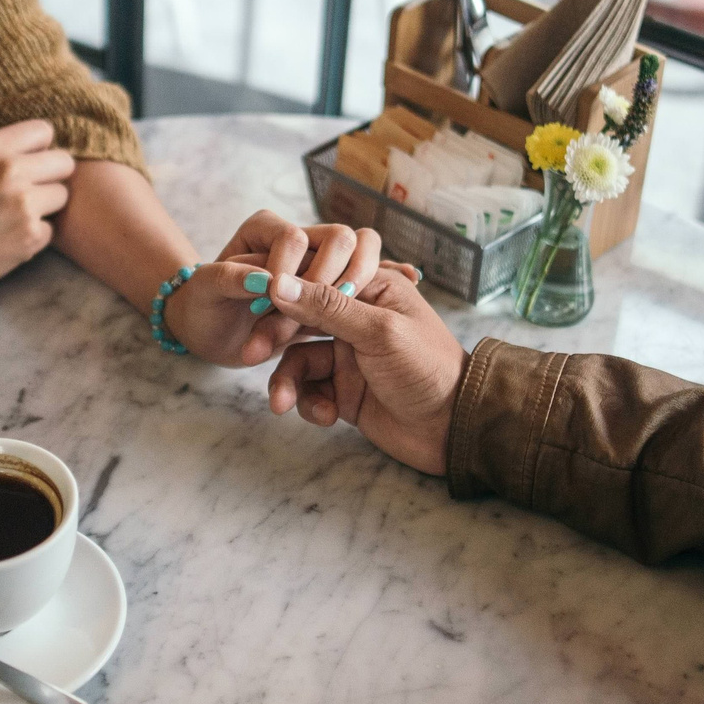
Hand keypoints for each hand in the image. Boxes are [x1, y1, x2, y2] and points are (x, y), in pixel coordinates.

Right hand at [0, 119, 76, 303]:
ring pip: (62, 195)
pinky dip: (36, 236)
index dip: (41, 149)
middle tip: (33, 192)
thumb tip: (34, 148)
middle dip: (52, 177)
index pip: (44, 131)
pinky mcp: (32, 234)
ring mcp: (23, 202)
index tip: (32, 163)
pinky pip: (52, 228)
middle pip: (64, 162)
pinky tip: (11, 239)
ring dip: (46, 207)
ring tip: (18, 217)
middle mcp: (10, 169)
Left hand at [161, 211, 384, 365]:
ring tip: (358, 308)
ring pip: (357, 258)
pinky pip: (365, 277)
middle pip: (338, 240)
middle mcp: (297, 240)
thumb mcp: (206, 294)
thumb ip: (228, 280)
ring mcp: (318, 263)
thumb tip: (260, 279)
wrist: (209, 333)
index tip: (279, 301)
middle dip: (333, 277)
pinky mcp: (330, 289)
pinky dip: (387, 276)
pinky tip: (412, 277)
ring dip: (360, 282)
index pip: (292, 237)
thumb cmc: (202, 308)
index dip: (292, 269)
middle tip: (324, 310)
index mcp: (265, 229)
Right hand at [264, 268, 467, 475]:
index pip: (317, 274)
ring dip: (287, 380)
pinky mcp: (343, 389)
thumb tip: (277, 282)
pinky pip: (309, 389)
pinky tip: (325, 416)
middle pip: (299, 316)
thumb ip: (327, 306)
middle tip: (250, 353)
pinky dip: (309, 403)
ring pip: (298, 357)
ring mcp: (348, 354)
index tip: (256, 299)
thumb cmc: (427, 368)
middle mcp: (357, 316)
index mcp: (372, 287)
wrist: (453, 429)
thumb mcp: (378, 332)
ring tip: (281, 403)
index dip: (284, 287)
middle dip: (274, 336)